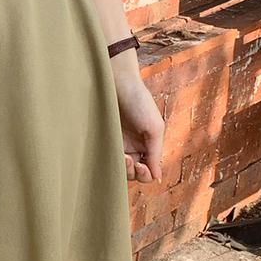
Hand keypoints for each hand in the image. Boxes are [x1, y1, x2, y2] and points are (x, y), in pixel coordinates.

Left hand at [112, 67, 162, 183]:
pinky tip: (113, 154)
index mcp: (148, 146)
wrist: (117, 83)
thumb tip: (157, 177)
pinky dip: (111, 162)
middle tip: (129, 160)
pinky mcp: (103, 141)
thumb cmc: (139, 101)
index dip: (146, 174)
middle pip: (134, 174)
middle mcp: (133, 148)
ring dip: (122, 169)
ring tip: (122, 156)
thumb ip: (156, 153)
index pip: (148, 171)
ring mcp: (118, 145)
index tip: (142, 166)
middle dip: (133, 173)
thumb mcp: (154, 127)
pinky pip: (107, 159)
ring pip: (120, 170)